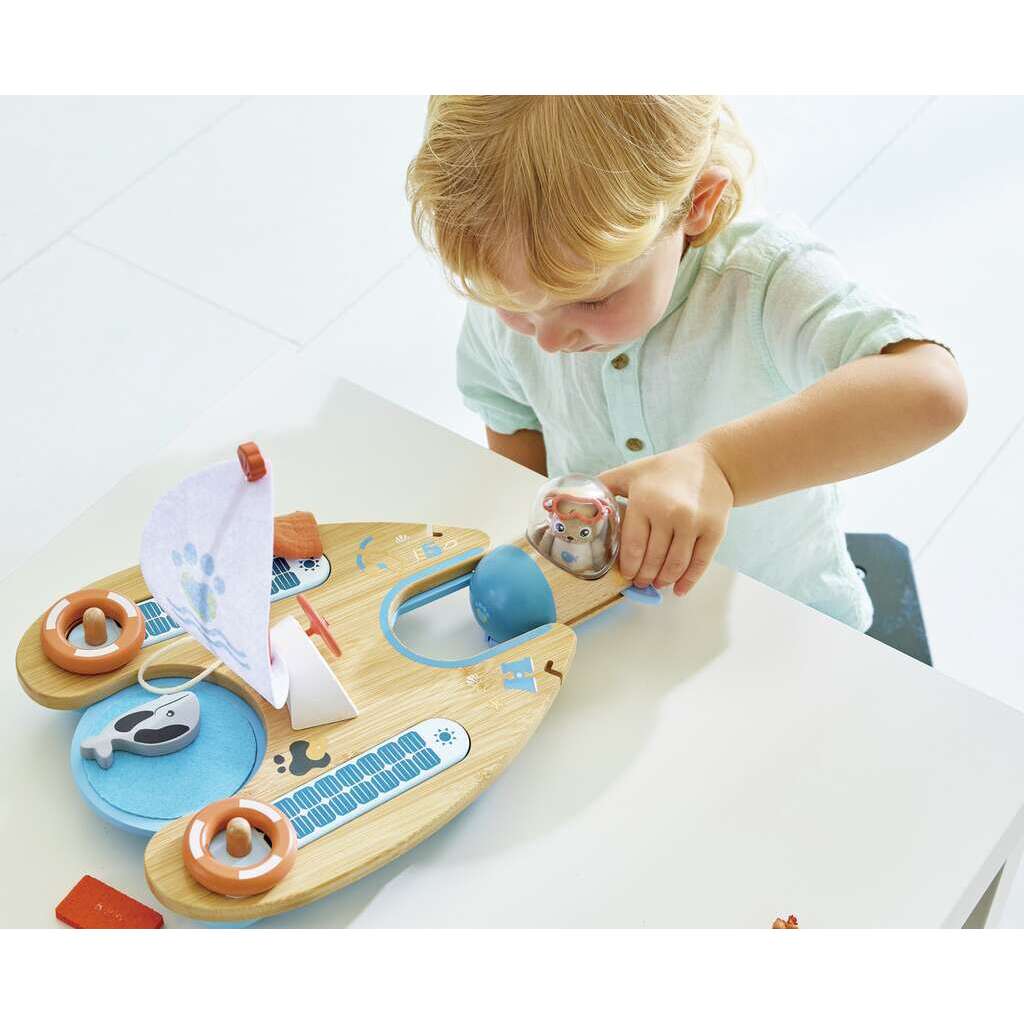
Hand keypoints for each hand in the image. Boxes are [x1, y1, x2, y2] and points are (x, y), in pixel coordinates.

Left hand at [599, 441, 733, 595]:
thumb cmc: (668, 469)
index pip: (632, 546)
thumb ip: (607, 484)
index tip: (626, 574)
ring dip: (663, 580)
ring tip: (657, 584)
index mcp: (645, 501)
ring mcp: (693, 523)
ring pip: (674, 565)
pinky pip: (699, 563)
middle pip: (653, 559)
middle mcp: (669, 514)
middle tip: (640, 582)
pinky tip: (678, 589)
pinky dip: (688, 581)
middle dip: (644, 576)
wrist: (713, 464)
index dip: (628, 566)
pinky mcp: (714, 531)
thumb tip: (581, 500)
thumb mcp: (633, 471)